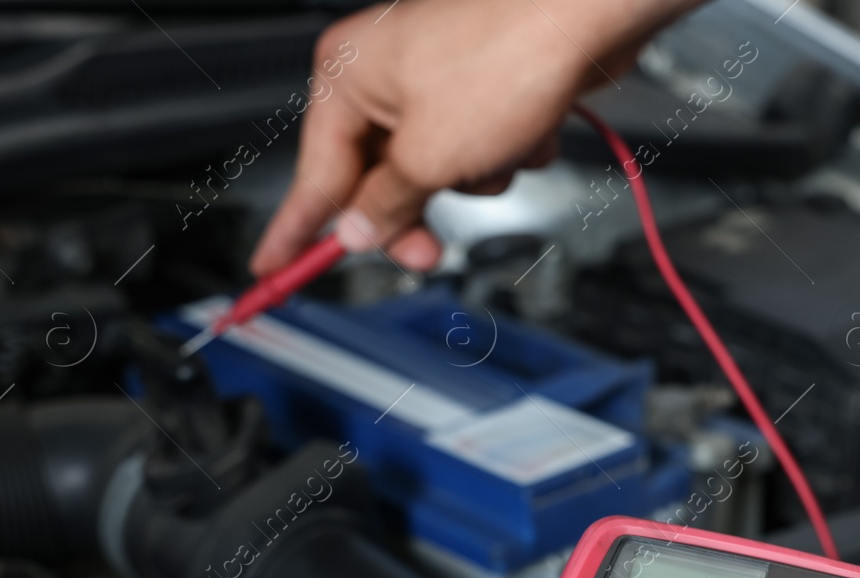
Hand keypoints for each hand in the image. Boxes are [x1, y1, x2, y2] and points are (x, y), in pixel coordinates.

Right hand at [251, 0, 693, 275]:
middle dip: (412, 213)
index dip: (296, 232)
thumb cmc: (506, 52)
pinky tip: (529, 131)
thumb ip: (386, 203)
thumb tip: (359, 231)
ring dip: (474, 177)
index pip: (311, 176)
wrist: (584, 14)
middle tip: (425, 252)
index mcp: (348, 76)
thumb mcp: (430, 155)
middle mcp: (385, 74)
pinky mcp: (486, 89)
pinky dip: (508, 152)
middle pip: (378, 180)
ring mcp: (438, 81)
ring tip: (498, 151)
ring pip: (438, 171)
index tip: (275, 269)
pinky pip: (483, 150)